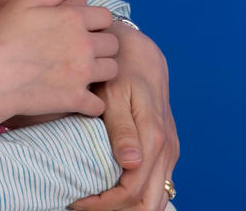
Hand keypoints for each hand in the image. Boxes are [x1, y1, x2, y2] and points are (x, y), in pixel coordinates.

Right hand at [0, 0, 119, 121]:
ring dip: (100, 71)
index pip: (106, 17)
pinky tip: (77, 96)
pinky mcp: (76, 99)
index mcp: (74, 19)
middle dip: (101, 46)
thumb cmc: (2, 35)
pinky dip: (91, 102)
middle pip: (113, 44)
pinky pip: (98, 104)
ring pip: (111, 71)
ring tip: (81, 72)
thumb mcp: (25, 1)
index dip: (96, 23)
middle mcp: (85, 45)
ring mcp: (82, 74)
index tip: (82, 30)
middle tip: (80, 51)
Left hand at [71, 25, 177, 210]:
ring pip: (155, 198)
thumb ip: (123, 129)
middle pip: (148, 203)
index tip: (75, 200)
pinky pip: (156, 183)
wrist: (139, 50)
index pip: (132, 192)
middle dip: (114, 210)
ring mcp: (170, 151)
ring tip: (91, 199)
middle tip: (79, 203)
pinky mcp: (166, 148)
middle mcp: (167, 150)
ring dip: (126, 206)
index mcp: (154, 140)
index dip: (103, 204)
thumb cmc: (121, 70)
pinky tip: (109, 190)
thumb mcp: (115, 94)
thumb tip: (131, 164)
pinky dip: (135, 195)